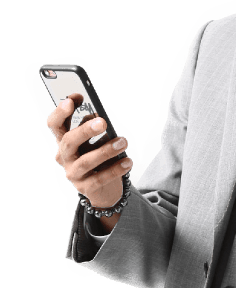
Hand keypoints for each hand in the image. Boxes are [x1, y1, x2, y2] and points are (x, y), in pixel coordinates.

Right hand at [47, 94, 132, 227]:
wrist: (104, 189)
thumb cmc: (99, 158)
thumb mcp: (96, 140)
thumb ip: (95, 128)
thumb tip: (100, 117)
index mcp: (65, 141)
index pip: (55, 125)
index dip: (61, 112)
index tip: (73, 99)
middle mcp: (65, 156)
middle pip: (69, 141)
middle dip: (85, 130)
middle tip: (103, 122)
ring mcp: (73, 173)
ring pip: (86, 161)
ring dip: (105, 150)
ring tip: (123, 142)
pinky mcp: (85, 187)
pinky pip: (100, 178)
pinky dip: (115, 169)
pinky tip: (127, 162)